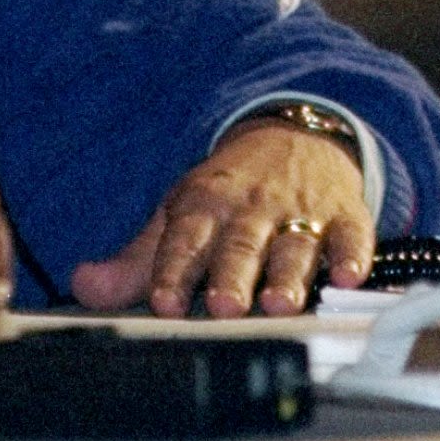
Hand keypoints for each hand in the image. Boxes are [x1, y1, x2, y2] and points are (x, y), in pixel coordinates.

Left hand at [69, 122, 372, 317]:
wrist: (298, 134)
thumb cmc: (232, 192)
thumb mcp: (180, 214)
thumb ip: (137, 261)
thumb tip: (84, 286)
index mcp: (205, 205)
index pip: (185, 239)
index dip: (175, 269)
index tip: (165, 300)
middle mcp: (253, 208)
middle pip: (241, 244)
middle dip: (234, 274)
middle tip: (226, 306)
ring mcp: (302, 211)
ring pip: (296, 244)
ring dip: (290, 274)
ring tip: (283, 303)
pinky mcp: (345, 215)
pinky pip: (353, 235)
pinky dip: (355, 256)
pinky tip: (352, 277)